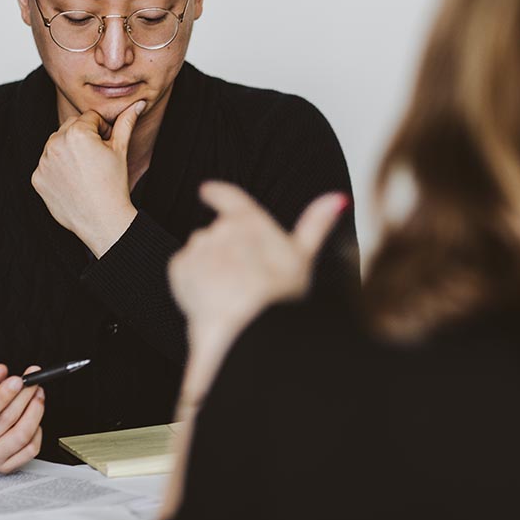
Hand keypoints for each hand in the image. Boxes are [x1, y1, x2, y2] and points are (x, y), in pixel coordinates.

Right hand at [0, 364, 45, 472]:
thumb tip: (0, 371)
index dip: (4, 396)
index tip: (18, 380)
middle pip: (6, 422)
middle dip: (25, 397)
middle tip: (33, 382)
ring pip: (21, 436)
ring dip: (35, 411)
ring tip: (37, 395)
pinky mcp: (3, 467)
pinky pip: (30, 450)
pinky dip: (37, 431)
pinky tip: (34, 418)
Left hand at [31, 100, 145, 256]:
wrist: (102, 220)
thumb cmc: (114, 184)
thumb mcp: (121, 149)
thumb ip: (126, 122)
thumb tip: (138, 103)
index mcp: (77, 132)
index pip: (89, 118)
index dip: (102, 131)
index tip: (107, 148)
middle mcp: (55, 143)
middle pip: (70, 127)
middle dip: (83, 137)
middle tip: (97, 160)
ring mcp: (43, 161)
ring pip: (57, 145)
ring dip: (69, 152)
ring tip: (85, 172)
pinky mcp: (37, 178)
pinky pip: (47, 165)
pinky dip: (58, 170)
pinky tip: (73, 182)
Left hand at [169, 182, 346, 411]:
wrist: (248, 329)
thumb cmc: (279, 297)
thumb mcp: (303, 258)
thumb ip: (316, 223)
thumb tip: (339, 198)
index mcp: (251, 221)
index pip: (230, 197)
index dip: (217, 193)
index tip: (206, 190)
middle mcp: (222, 228)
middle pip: (219, 234)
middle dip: (226, 253)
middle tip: (243, 279)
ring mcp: (200, 247)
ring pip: (201, 252)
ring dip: (209, 267)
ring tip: (228, 293)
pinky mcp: (181, 267)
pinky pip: (183, 269)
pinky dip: (191, 281)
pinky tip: (211, 297)